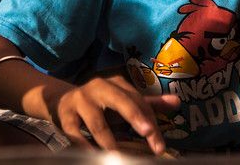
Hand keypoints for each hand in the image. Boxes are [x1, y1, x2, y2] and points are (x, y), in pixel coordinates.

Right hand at [52, 75, 179, 153]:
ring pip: (96, 121)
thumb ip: (149, 104)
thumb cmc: (101, 103)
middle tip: (148, 133)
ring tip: (117, 154)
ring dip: (108, 139)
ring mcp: (81, 100)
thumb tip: (177, 102)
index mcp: (117, 84)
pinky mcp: (65, 115)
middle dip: (135, 116)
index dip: (150, 122)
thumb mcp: (124, 101)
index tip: (159, 145)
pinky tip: (92, 155)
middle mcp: (99, 87)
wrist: (62, 100)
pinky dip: (83, 144)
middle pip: (121, 101)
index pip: (138, 102)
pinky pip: (74, 132)